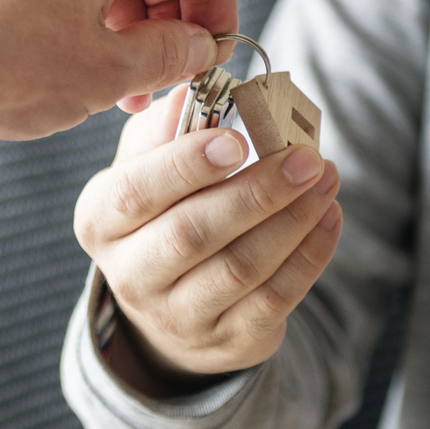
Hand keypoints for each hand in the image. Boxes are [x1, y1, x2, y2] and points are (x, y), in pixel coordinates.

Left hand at [0, 0, 237, 140]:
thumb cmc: (7, 62)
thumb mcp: (107, 72)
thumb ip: (169, 54)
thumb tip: (197, 47)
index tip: (214, 40)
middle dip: (172, 12)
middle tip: (173, 69)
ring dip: (131, 17)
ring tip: (129, 83)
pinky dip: (89, 9)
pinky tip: (83, 64)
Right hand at [73, 90, 341, 394]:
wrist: (171, 307)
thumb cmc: (162, 214)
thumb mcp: (147, 167)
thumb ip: (166, 128)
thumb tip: (193, 88)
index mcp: (101, 221)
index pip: (135, 192)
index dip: (185, 166)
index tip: (238, 139)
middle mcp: (130, 274)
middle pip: (192, 234)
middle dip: (257, 192)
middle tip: (306, 157)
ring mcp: (177, 315)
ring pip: (240, 268)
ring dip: (292, 219)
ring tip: (326, 177)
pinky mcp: (226, 341)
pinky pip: (274, 299)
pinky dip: (309, 255)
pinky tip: (328, 216)